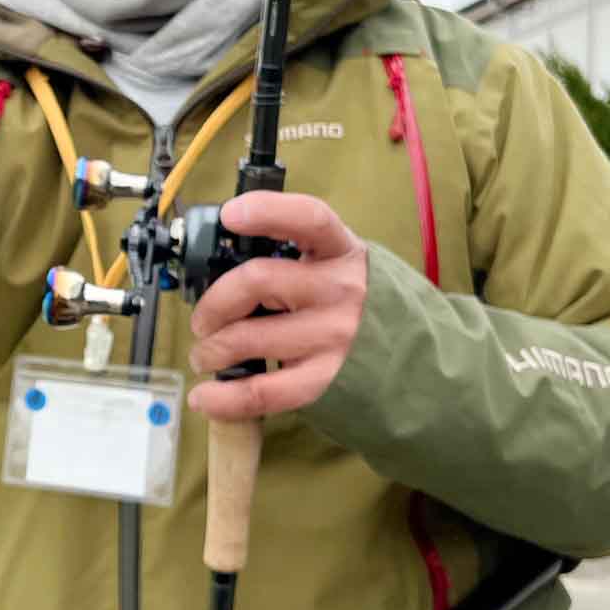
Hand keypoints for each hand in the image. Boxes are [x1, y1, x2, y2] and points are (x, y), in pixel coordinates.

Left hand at [186, 191, 368, 419]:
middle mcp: (340, 289)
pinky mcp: (325, 378)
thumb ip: (289, 255)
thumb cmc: (348, 303)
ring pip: (248, 337)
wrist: (407, 356)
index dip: (268, 211)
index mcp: (340, 251)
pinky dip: (224, 398)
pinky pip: (263, 390)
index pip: (309, 219)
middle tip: (202, 322)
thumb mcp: (332, 265)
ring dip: (210, 350)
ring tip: (205, 356)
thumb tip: (216, 264)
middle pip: (258, 281)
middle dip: (214, 304)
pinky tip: (205, 397)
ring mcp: (334, 335)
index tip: (230, 215)